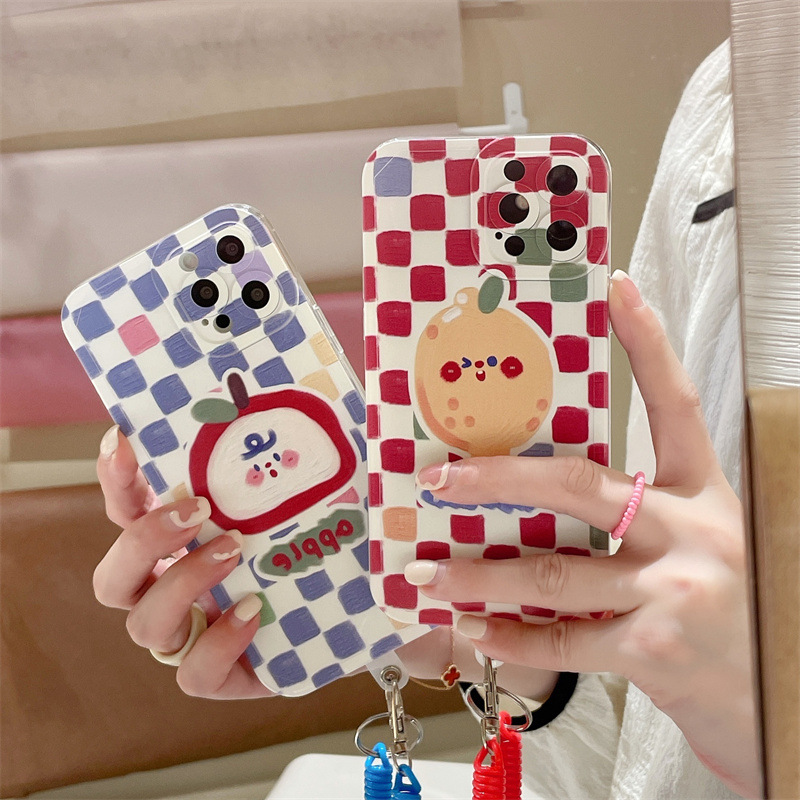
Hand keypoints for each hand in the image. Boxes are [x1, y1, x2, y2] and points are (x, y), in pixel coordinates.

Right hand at [94, 429, 558, 700]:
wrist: (387, 596)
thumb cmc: (339, 526)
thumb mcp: (319, 476)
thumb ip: (301, 434)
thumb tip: (307, 363)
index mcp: (189, 533)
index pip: (127, 505)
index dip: (116, 477)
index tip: (126, 440)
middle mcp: (179, 582)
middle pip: (115, 574)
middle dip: (143, 537)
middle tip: (196, 505)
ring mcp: (200, 631)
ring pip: (144, 624)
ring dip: (181, 581)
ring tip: (233, 548)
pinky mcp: (231, 675)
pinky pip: (195, 675)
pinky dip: (218, 644)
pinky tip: (254, 611)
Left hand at [404, 271, 759, 797]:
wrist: (777, 694)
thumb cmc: (726, 606)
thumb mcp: (696, 540)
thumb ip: (634, 514)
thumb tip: (536, 495)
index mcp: (703, 493)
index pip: (675, 405)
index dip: (648, 344)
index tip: (617, 290)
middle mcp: (690, 531)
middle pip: (578, 486)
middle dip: (498, 479)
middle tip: (441, 478)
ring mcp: (672, 589)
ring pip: (552, 572)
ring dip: (480, 574)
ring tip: (428, 571)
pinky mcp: (652, 649)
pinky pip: (561, 639)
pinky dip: (508, 635)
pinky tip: (470, 627)